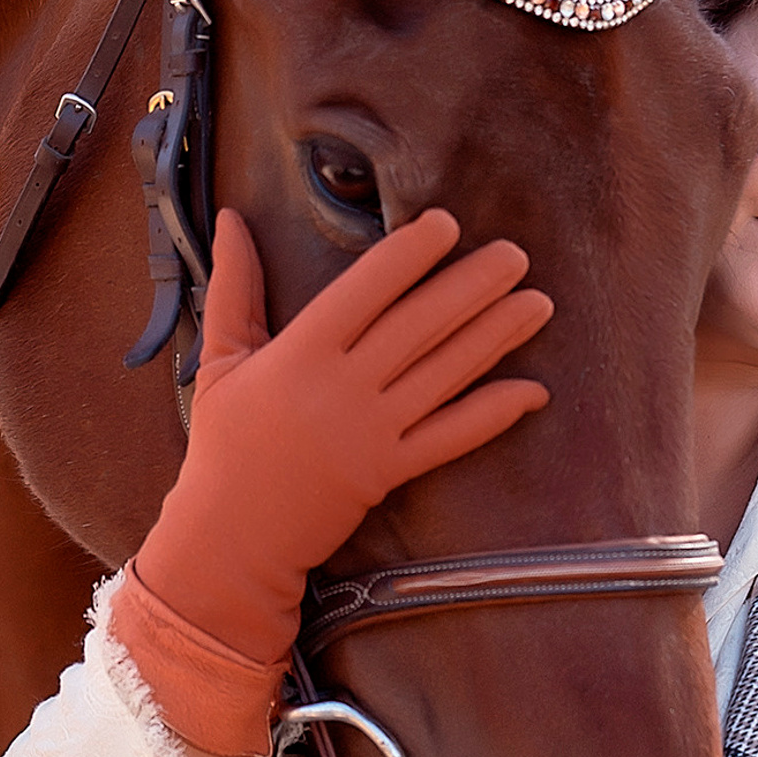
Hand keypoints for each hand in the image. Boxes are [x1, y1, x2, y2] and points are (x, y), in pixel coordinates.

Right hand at [112, 207, 551, 755]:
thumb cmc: (223, 444)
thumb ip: (234, 286)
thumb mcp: (219, 359)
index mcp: (299, 354)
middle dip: (473, 287)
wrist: (231, 538)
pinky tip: (532, 389)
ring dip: (496, 337)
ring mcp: (370, 434)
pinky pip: (450, 437)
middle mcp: (341, 390)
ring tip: (538, 303)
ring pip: (444, 374)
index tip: (447, 225)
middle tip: (517, 254)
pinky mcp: (390, 473)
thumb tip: (234, 218)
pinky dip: (493, 413)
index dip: (409, 256)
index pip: (364, 291)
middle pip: (418, 326)